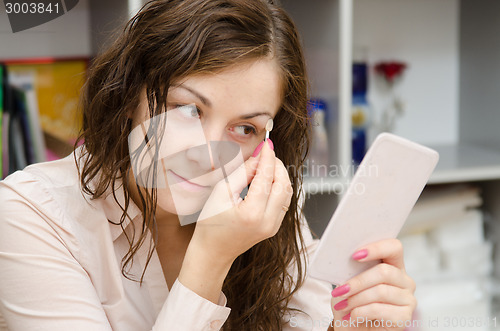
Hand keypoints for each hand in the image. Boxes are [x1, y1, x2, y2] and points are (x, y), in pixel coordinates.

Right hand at [189, 139, 291, 262]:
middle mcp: (268, 221)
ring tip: (265, 165)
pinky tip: (266, 180)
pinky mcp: (274, 227)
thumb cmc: (210, 224)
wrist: (212, 252)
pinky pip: (283, 202)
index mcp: (252, 213)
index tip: (267, 144)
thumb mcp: (220, 193)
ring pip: (287, 193)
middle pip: (283, 184)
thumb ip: (242, 173)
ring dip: (279, 175)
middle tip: (266, 153)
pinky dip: (278, 187)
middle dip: (277, 165)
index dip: (268, 158)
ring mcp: (273, 226)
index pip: (266, 177)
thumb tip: (258, 157)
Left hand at [329, 239, 416, 329]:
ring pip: (380, 291)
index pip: (394, 247)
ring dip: (356, 299)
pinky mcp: (405, 317)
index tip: (355, 255)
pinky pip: (380, 310)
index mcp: (392, 265)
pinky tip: (353, 315)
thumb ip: (351, 270)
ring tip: (342, 305)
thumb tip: (345, 260)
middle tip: (340, 291)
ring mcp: (408, 299)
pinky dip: (361, 312)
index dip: (376, 248)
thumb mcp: (347, 283)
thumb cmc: (351, 303)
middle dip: (357, 282)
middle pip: (384, 272)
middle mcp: (405, 280)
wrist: (354, 330)